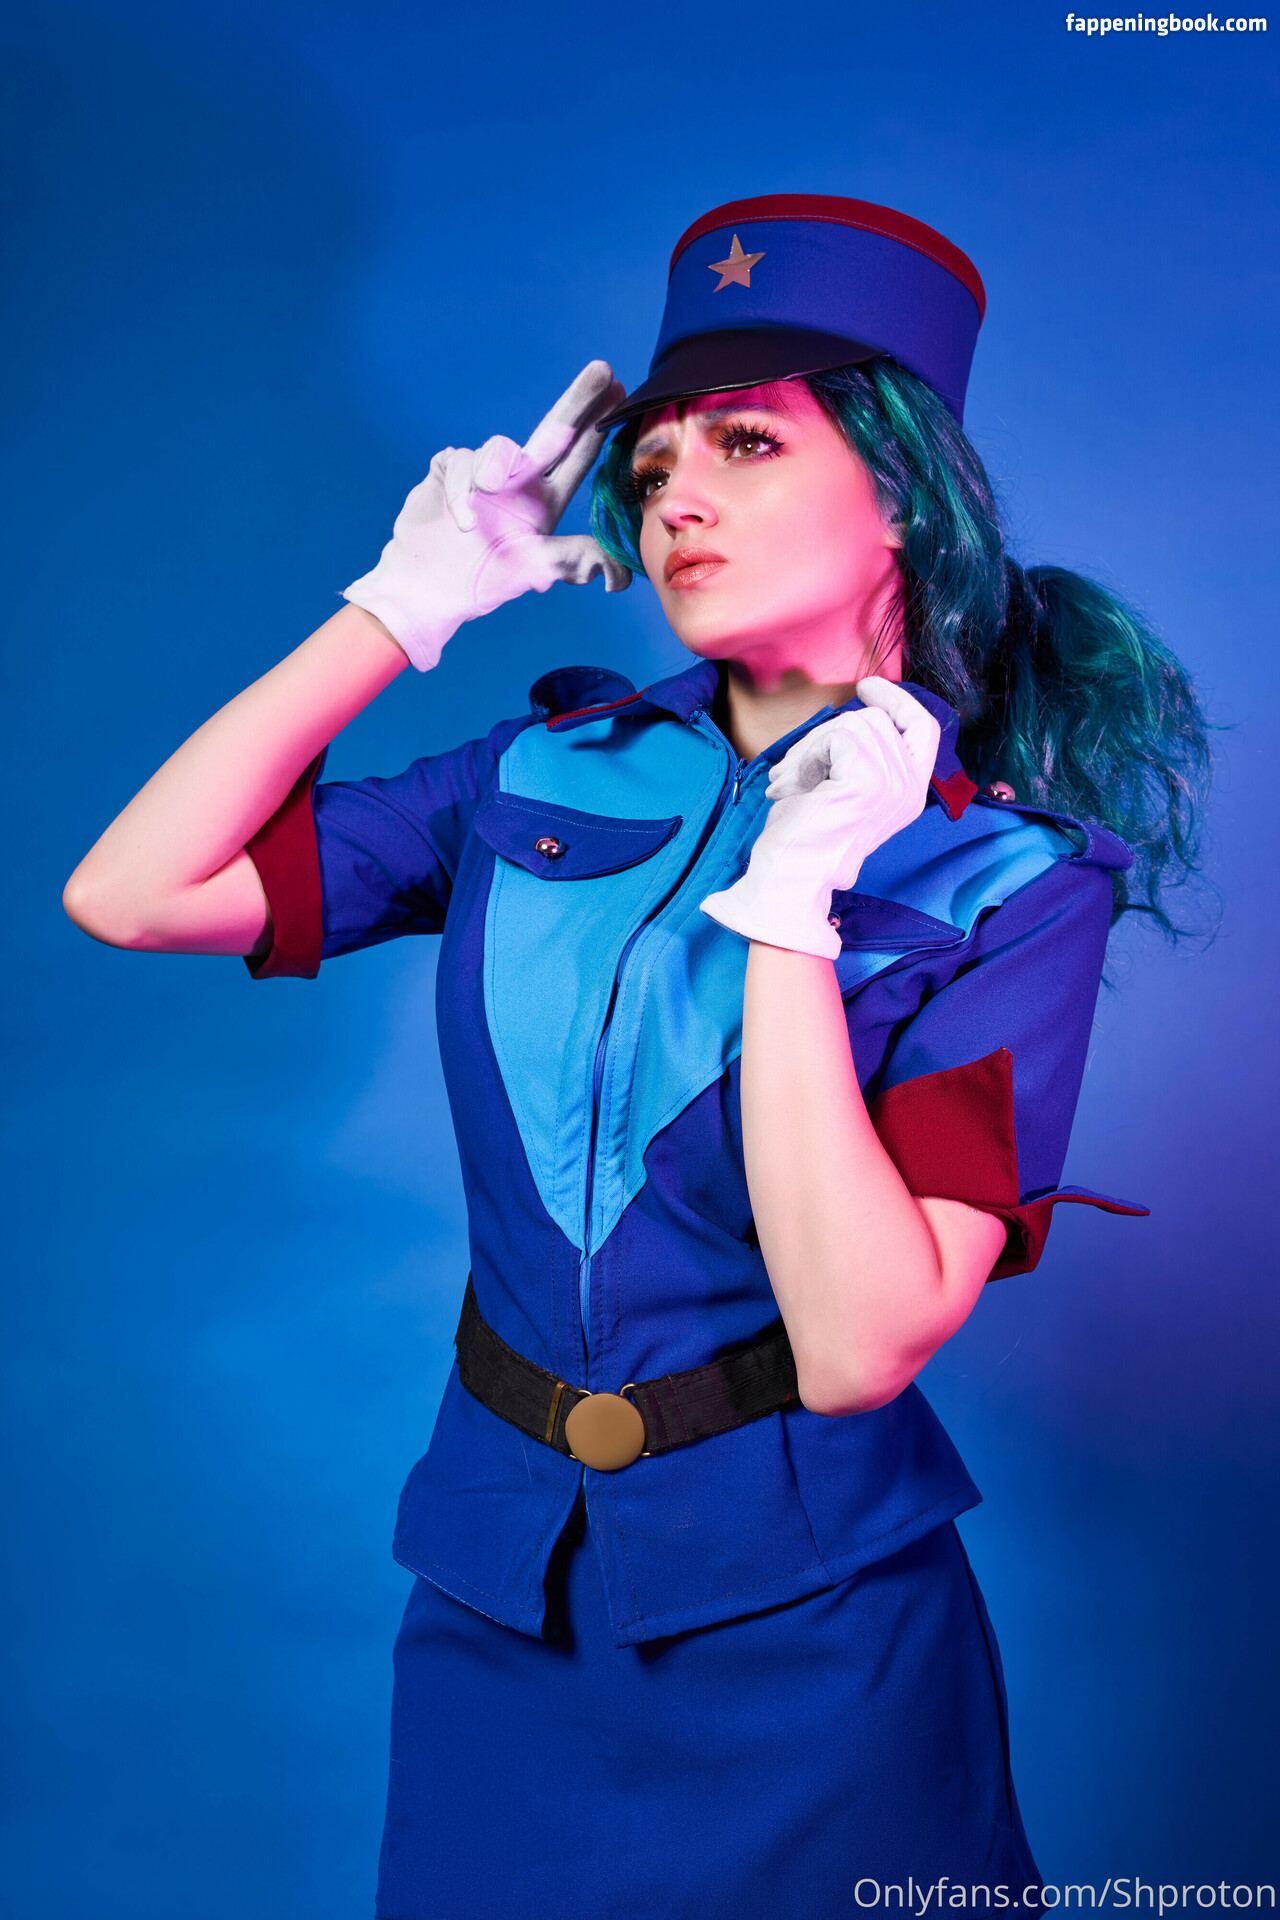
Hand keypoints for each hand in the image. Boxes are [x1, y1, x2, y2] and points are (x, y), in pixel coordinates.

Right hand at [342, 362, 631, 670]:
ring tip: (486, 493)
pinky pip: (458, 461)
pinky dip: (459, 490)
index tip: (620, 394)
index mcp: (543, 501)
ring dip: (494, 466)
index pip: (577, 456)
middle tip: (602, 369)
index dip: (597, 426)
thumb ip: (575, 560)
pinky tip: (461, 519)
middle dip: (578, 400)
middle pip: (553, 430)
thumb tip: (619, 577)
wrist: (425, 589)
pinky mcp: (449, 470)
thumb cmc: (480, 582)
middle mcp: (519, 481)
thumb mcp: (534, 570)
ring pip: (498, 448)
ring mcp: (483, 473)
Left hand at [700, 678, 939, 957]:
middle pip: (874, 719)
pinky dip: (807, 754)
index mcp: (911, 793)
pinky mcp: (868, 780)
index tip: (867, 686)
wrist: (794, 876)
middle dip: (826, 735)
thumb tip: (850, 714)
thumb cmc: (809, 837)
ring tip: (792, 781)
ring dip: (810, 747)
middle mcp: (910, 788)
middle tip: (796, 769)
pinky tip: (793, 785)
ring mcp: (893, 784)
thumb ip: (862, 756)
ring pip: (852, 723)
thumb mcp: (846, 789)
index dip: (897, 700)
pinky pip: (837, 736)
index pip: (924, 727)